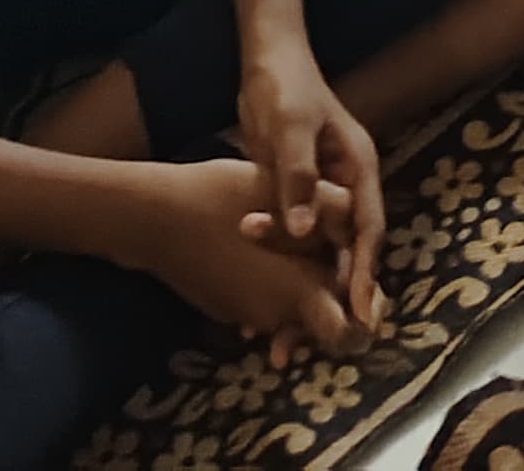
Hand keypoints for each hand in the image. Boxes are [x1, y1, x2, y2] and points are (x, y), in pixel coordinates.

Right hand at [121, 157, 369, 364]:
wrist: (157, 220)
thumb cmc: (222, 198)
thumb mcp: (284, 191)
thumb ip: (330, 209)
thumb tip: (355, 223)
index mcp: (300, 291)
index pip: (347, 332)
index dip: (363, 318)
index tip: (366, 293)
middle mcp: (278, 314)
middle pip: (322, 323)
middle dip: (334, 298)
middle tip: (335, 260)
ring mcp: (250, 315)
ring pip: (294, 314)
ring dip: (303, 289)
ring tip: (301, 246)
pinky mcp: (229, 309)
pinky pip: (266, 306)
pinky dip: (274, 286)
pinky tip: (265, 250)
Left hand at [234, 40, 386, 326]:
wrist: (264, 63)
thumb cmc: (284, 88)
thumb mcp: (289, 127)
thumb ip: (297, 177)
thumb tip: (304, 233)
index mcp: (358, 168)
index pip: (367, 229)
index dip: (364, 273)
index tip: (359, 314)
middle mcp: (345, 186)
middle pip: (348, 249)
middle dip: (335, 294)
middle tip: (322, 339)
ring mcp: (321, 194)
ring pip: (320, 252)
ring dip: (307, 289)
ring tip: (288, 335)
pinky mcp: (295, 198)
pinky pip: (294, 243)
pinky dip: (284, 271)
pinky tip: (263, 303)